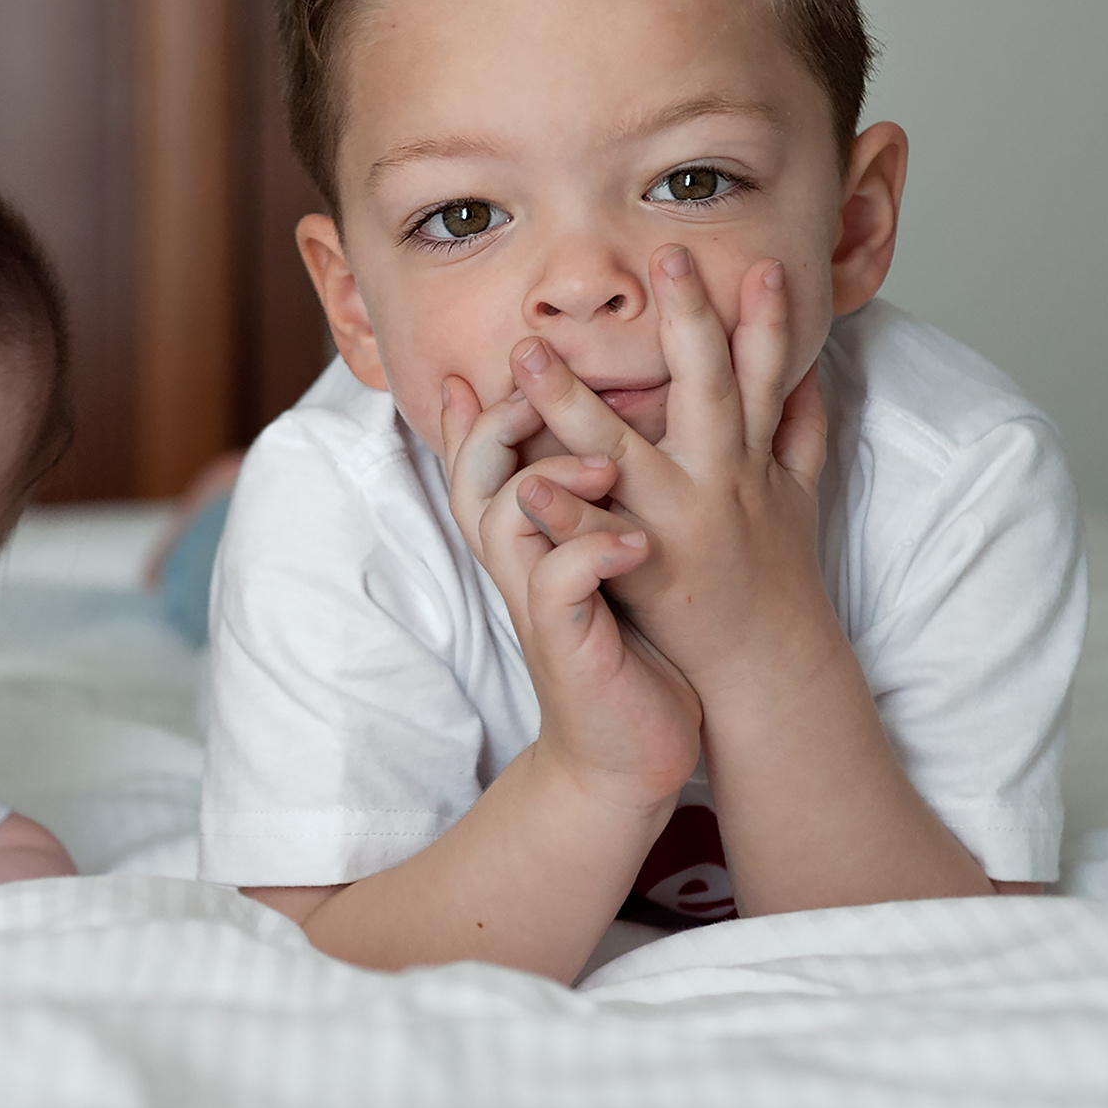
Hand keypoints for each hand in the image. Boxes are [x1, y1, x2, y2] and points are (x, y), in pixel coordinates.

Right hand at [440, 378, 700, 808]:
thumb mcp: (606, 563)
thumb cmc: (628, 653)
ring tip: (600, 461)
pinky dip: (590, 553)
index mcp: (533, 541)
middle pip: (477, 474)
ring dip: (551, 479)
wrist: (624, 757)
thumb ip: (600, 505)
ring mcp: (539, 602)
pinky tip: (631, 541)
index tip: (512, 351)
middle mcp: (523, 564)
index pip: (483, 459)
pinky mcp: (565, 642)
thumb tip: (611, 435)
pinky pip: (560, 585)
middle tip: (532, 367)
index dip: (486, 406)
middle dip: (499, 416)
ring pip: (507, 519)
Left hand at [505, 247, 836, 701]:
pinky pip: (589, 537)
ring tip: (527, 354)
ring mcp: (675, 525)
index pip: (765, 375)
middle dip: (691, 325)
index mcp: (751, 460)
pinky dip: (560, 514)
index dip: (768, 319)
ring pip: (621, 454)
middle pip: (708, 392)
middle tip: (666, 259)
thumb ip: (803, 431)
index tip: (764, 262)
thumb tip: (818, 369)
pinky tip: (523, 490)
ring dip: (572, 403)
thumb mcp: (800, 498)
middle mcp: (718, 483)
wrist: (765, 673)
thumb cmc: (775, 578)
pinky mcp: (638, 571)